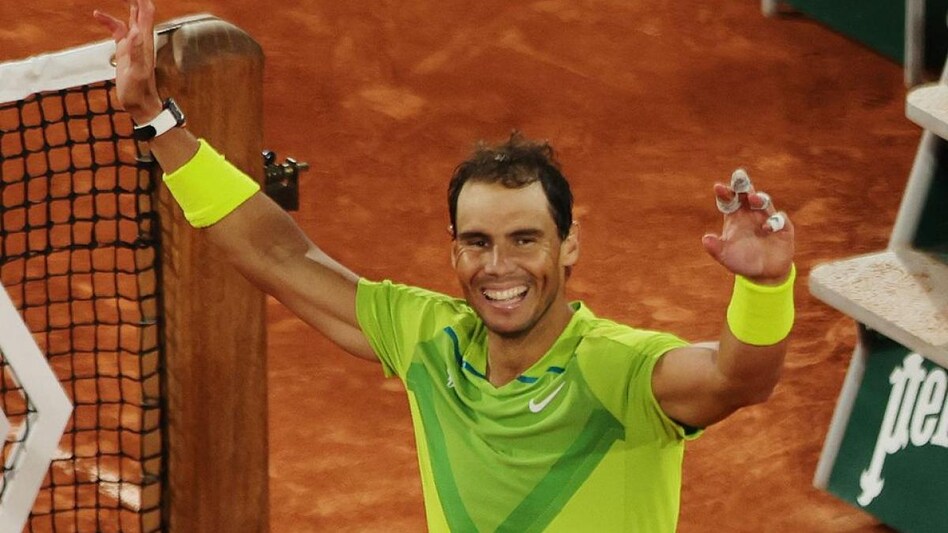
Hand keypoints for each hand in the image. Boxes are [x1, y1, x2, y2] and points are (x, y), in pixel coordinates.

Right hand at [93, 0, 161, 122]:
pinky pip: (116, 29)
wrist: (139, 103)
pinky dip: (107, 20)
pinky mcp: (124, 49)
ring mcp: (133, 42)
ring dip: (125, 3)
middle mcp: (141, 38)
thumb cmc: (138, 91)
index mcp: (144, 40)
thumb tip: (137, 32)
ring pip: (130, 16)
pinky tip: (97, 15)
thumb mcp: (136, 71)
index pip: (146, 11)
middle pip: (140, 9)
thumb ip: (136, 51)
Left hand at [701, 172, 794, 284]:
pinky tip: (766, 227)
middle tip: (739, 175)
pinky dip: (774, 221)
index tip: (718, 187)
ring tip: (753, 198)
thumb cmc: (741, 260)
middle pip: (747, 195)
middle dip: (743, 185)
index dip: (724, 193)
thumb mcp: (725, 256)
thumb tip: (705, 239)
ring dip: (759, 199)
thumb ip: (716, 248)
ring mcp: (767, 218)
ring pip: (764, 203)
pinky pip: (780, 220)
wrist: (764, 273)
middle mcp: (751, 214)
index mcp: (735, 216)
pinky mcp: (783, 228)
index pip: (729, 200)